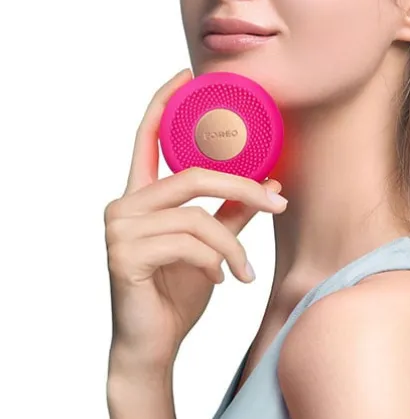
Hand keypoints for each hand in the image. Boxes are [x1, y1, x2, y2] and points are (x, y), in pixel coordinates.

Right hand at [104, 69, 287, 369]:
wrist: (153, 345)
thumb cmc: (178, 289)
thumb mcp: (212, 244)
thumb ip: (233, 212)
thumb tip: (271, 185)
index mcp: (142, 195)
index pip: (147, 137)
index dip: (165, 101)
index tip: (187, 74)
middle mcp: (124, 204)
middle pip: (192, 174)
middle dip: (243, 187)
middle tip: (279, 205)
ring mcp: (120, 229)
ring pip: (197, 215)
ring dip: (232, 245)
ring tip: (245, 271)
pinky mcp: (123, 256)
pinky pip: (188, 244)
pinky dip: (216, 262)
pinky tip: (220, 281)